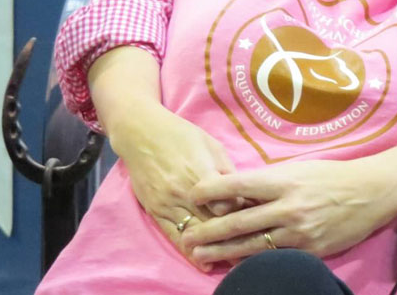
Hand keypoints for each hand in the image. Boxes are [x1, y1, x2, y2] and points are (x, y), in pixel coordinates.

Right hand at [108, 100, 239, 268]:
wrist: (142, 135)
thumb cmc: (182, 135)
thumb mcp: (212, 145)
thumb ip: (227, 170)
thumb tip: (244, 192)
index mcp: (202, 173)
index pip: (227, 203)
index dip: (242, 210)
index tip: (253, 214)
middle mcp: (184, 193)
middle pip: (212, 222)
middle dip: (232, 235)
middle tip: (252, 245)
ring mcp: (168, 204)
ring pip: (194, 233)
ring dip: (213, 248)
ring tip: (233, 261)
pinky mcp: (155, 212)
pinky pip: (174, 236)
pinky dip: (189, 251)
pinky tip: (203, 262)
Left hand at [182, 156, 396, 264]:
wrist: (372, 192)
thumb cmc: (333, 175)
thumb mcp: (300, 169)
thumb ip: (270, 181)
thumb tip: (237, 192)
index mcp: (285, 180)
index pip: (239, 184)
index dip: (212, 189)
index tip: (192, 193)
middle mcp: (288, 206)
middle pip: (239, 221)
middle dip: (208, 231)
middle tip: (186, 237)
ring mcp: (299, 232)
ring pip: (252, 245)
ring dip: (222, 252)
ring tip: (200, 256)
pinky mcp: (310, 251)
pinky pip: (274, 258)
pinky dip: (252, 262)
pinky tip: (235, 266)